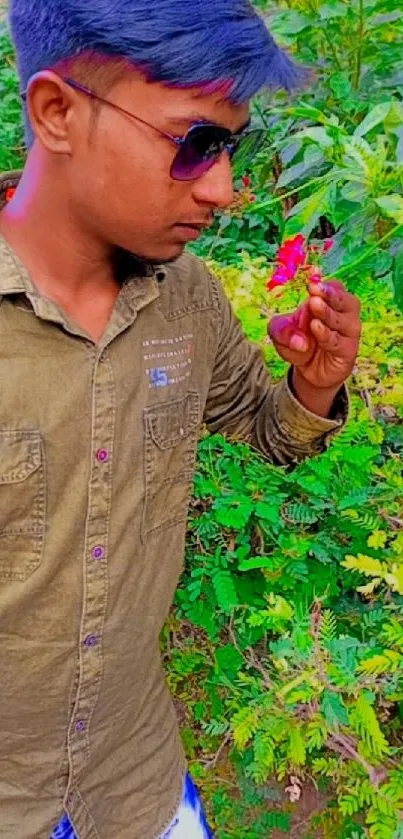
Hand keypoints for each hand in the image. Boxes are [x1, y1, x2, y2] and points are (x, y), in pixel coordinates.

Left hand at [269, 281, 360, 414]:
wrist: (308, 371)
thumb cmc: (297, 343)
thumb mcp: (280, 333)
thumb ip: (282, 329)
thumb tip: (297, 340)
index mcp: (328, 300)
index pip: (332, 287)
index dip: (323, 282)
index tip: (312, 277)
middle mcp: (343, 313)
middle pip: (343, 299)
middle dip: (329, 293)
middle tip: (315, 288)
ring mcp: (348, 331)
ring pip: (342, 319)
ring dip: (327, 312)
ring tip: (314, 304)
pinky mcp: (348, 351)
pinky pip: (338, 341)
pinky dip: (326, 334)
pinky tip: (316, 326)